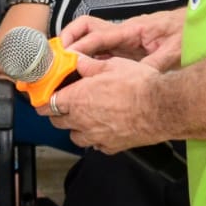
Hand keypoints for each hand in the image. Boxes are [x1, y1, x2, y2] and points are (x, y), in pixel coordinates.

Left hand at [38, 53, 168, 153]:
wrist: (162, 107)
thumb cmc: (139, 85)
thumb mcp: (111, 65)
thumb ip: (88, 64)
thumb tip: (76, 58)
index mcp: (78, 98)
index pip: (48, 104)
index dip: (43, 102)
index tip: (42, 99)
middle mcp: (83, 120)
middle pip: (58, 121)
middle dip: (57, 113)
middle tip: (64, 104)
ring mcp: (96, 136)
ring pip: (75, 136)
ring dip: (75, 128)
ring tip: (83, 118)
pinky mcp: (111, 146)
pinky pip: (96, 145)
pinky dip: (95, 139)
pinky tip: (103, 129)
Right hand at [59, 9, 183, 67]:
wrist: (194, 27)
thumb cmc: (185, 33)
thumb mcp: (174, 50)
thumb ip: (155, 63)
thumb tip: (139, 77)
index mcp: (131, 30)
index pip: (99, 35)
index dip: (81, 46)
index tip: (67, 57)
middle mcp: (122, 32)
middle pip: (87, 28)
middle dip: (69, 38)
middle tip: (58, 56)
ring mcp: (122, 40)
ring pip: (90, 39)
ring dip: (76, 47)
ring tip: (63, 66)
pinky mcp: (125, 48)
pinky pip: (100, 51)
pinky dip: (88, 58)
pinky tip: (83, 75)